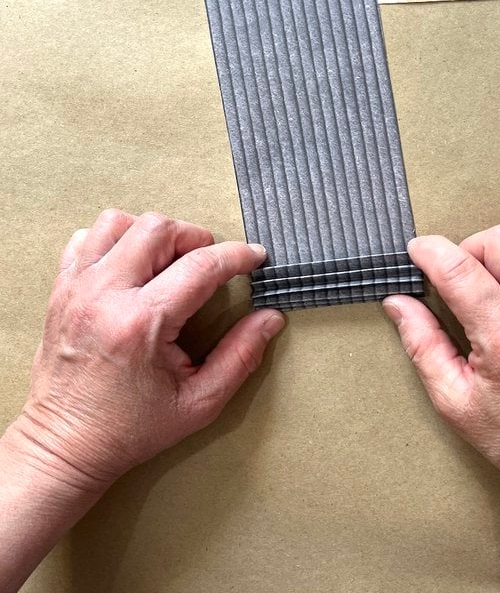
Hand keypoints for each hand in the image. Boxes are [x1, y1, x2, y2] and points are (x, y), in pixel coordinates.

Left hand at [5, 209, 283, 491]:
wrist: (63, 446)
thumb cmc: (129, 429)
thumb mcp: (199, 402)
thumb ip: (241, 356)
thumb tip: (270, 319)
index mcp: (141, 324)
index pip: (201, 266)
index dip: (237, 255)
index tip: (255, 257)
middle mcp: (105, 296)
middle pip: (158, 229)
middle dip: (195, 237)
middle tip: (210, 263)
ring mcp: (77, 288)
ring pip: (119, 222)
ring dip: (153, 233)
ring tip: (169, 260)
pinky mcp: (61, 290)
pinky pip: (87, 238)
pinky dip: (115, 240)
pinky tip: (132, 265)